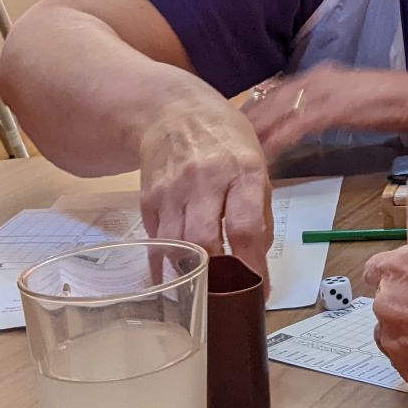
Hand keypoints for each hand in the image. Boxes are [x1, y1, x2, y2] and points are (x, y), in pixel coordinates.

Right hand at [138, 97, 272, 274]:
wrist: (174, 111)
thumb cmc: (225, 141)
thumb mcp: (257, 166)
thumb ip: (259, 213)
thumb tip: (256, 264)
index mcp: (243, 171)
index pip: (245, 227)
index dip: (251, 265)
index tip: (259, 291)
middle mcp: (205, 180)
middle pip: (203, 241)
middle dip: (217, 276)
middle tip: (229, 295)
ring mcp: (172, 190)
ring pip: (176, 246)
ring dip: (192, 273)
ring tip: (207, 288)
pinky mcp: (148, 199)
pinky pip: (156, 242)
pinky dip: (169, 262)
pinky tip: (180, 273)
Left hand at [239, 63, 407, 159]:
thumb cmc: (389, 101)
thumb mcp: (348, 99)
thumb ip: (325, 106)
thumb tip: (307, 120)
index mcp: (318, 76)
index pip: (275, 92)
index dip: (254, 110)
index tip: (235, 125)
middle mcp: (314, 79)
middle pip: (268, 101)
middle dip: (246, 122)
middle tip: (223, 142)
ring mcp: (321, 93)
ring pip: (277, 114)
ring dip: (255, 134)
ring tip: (235, 153)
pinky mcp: (330, 110)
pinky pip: (294, 128)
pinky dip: (277, 142)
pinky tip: (264, 157)